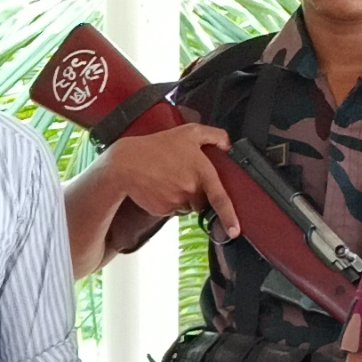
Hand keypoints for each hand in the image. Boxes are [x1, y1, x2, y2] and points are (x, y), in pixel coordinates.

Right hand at [111, 126, 239, 238]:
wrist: (126, 162)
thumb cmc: (156, 146)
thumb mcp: (188, 132)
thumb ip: (214, 135)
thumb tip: (228, 144)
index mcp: (201, 172)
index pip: (219, 198)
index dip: (229, 216)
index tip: (234, 230)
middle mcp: (190, 189)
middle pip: (202, 201)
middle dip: (197, 194)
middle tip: (183, 176)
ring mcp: (176, 201)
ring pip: (187, 206)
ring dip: (182, 197)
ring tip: (168, 179)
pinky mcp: (163, 210)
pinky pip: (172, 210)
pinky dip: (169, 201)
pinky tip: (160, 187)